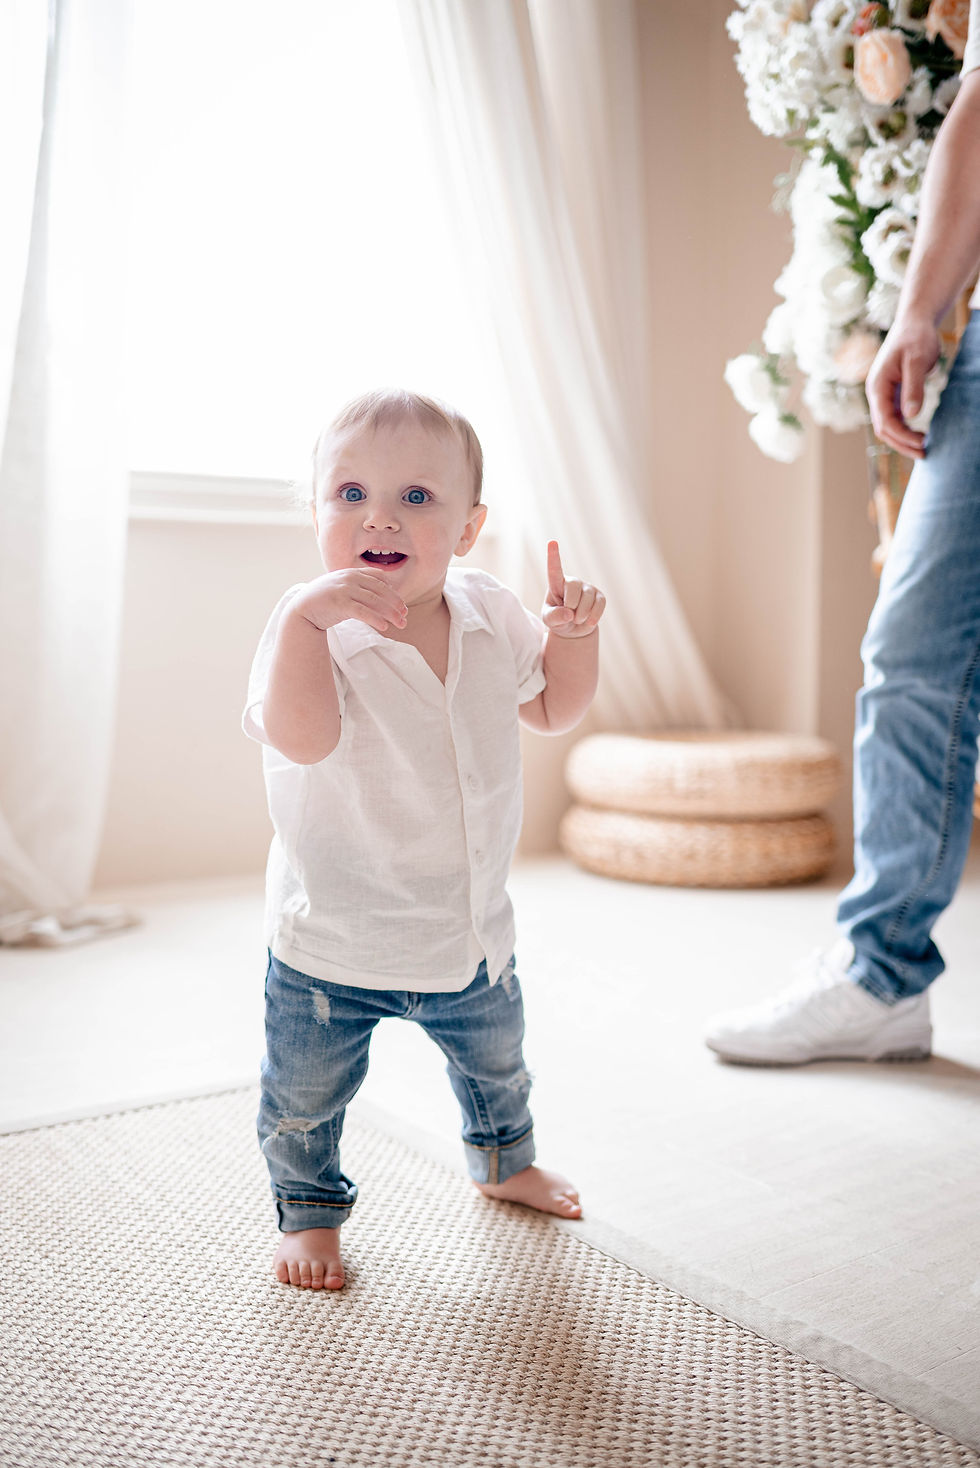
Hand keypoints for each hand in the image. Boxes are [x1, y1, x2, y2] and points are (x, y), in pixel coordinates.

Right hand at [294, 569, 407, 633]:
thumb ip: (359, 588)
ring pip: (374, 601)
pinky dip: (375, 619)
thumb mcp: (342, 588)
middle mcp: (349, 578)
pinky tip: (384, 626)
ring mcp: (344, 590)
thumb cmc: (324, 601)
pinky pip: (362, 612)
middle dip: (396, 603)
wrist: (301, 610)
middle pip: (380, 590)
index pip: (379, 578)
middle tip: (404, 616)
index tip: (401, 604)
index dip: (392, 590)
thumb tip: (382, 599)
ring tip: (400, 624)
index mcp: (352, 573)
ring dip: (390, 613)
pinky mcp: (339, 604)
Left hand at [542, 541, 604, 638]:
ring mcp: (587, 588)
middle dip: (570, 605)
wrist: (573, 629)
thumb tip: (569, 613)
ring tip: (576, 620)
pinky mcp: (599, 596)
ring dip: (581, 615)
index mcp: (556, 584)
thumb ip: (554, 617)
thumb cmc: (558, 619)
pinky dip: (592, 617)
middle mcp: (573, 582)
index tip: (552, 542)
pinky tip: (588, 622)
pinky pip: (599, 605)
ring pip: (587, 599)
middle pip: (573, 587)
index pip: (554, 569)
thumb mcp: (549, 621)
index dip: (553, 556)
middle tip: (569, 616)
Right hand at [866, 314, 940, 459]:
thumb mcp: (917, 361)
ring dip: (903, 439)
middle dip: (902, 443)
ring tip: (923, 448)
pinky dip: (906, 429)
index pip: (885, 421)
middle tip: (923, 454)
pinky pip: (895, 418)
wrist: (914, 323)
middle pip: (884, 429)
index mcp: (877, 387)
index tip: (921, 443)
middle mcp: (877, 394)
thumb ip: (913, 387)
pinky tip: (919, 434)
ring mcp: (884, 395)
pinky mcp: (893, 394)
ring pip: (888, 426)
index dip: (902, 435)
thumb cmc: (915, 338)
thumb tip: (910, 415)